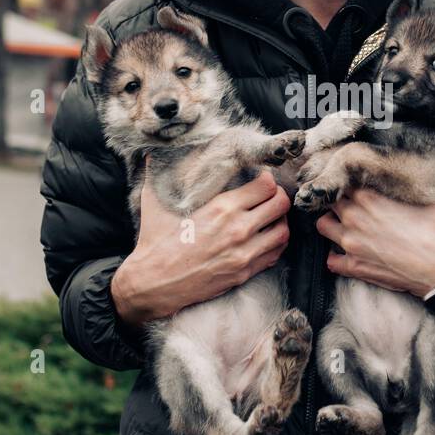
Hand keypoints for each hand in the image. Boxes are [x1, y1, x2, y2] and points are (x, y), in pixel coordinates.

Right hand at [111, 162, 290, 324]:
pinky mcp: (243, 273)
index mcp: (221, 208)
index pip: (267, 186)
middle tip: (271, 196)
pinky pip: (275, 255)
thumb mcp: (155, 201)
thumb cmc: (154, 240)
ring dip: (280, 221)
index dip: (268, 179)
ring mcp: (244, 253)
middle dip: (279, 196)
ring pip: (283, 231)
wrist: (152, 282)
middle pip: (281, 205)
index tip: (261, 178)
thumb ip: (159, 173)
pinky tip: (266, 238)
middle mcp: (238, 230)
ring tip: (271, 217)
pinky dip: (275, 244)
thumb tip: (151, 152)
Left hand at [315, 141, 434, 298]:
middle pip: (328, 199)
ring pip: (323, 226)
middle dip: (337, 199)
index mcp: (368, 195)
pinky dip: (336, 257)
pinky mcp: (354, 266)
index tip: (350, 179)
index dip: (344, 177)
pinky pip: (331, 260)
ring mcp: (351, 243)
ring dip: (332, 224)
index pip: (340, 178)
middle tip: (348, 201)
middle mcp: (354, 217)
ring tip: (346, 224)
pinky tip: (348, 252)